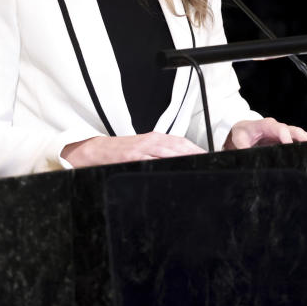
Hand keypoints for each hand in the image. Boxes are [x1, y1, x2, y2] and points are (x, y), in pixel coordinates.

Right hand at [61, 132, 205, 167]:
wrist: (98, 150)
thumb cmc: (122, 152)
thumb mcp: (144, 149)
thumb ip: (161, 154)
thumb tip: (180, 161)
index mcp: (156, 138)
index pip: (181, 142)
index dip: (196, 149)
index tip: (208, 156)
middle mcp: (151, 140)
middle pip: (178, 146)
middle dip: (195, 153)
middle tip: (208, 162)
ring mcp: (142, 148)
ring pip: (168, 151)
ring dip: (183, 156)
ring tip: (196, 164)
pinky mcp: (132, 156)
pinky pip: (150, 159)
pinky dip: (161, 162)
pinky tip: (171, 167)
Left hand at [223, 117, 306, 149]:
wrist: (244, 129)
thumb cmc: (243, 132)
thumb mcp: (239, 138)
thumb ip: (243, 145)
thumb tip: (246, 153)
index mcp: (267, 125)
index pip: (280, 129)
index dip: (286, 136)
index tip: (289, 144)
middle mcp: (277, 127)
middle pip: (294, 130)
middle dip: (304, 137)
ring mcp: (283, 133)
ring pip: (298, 135)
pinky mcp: (285, 139)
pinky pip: (297, 140)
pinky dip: (304, 145)